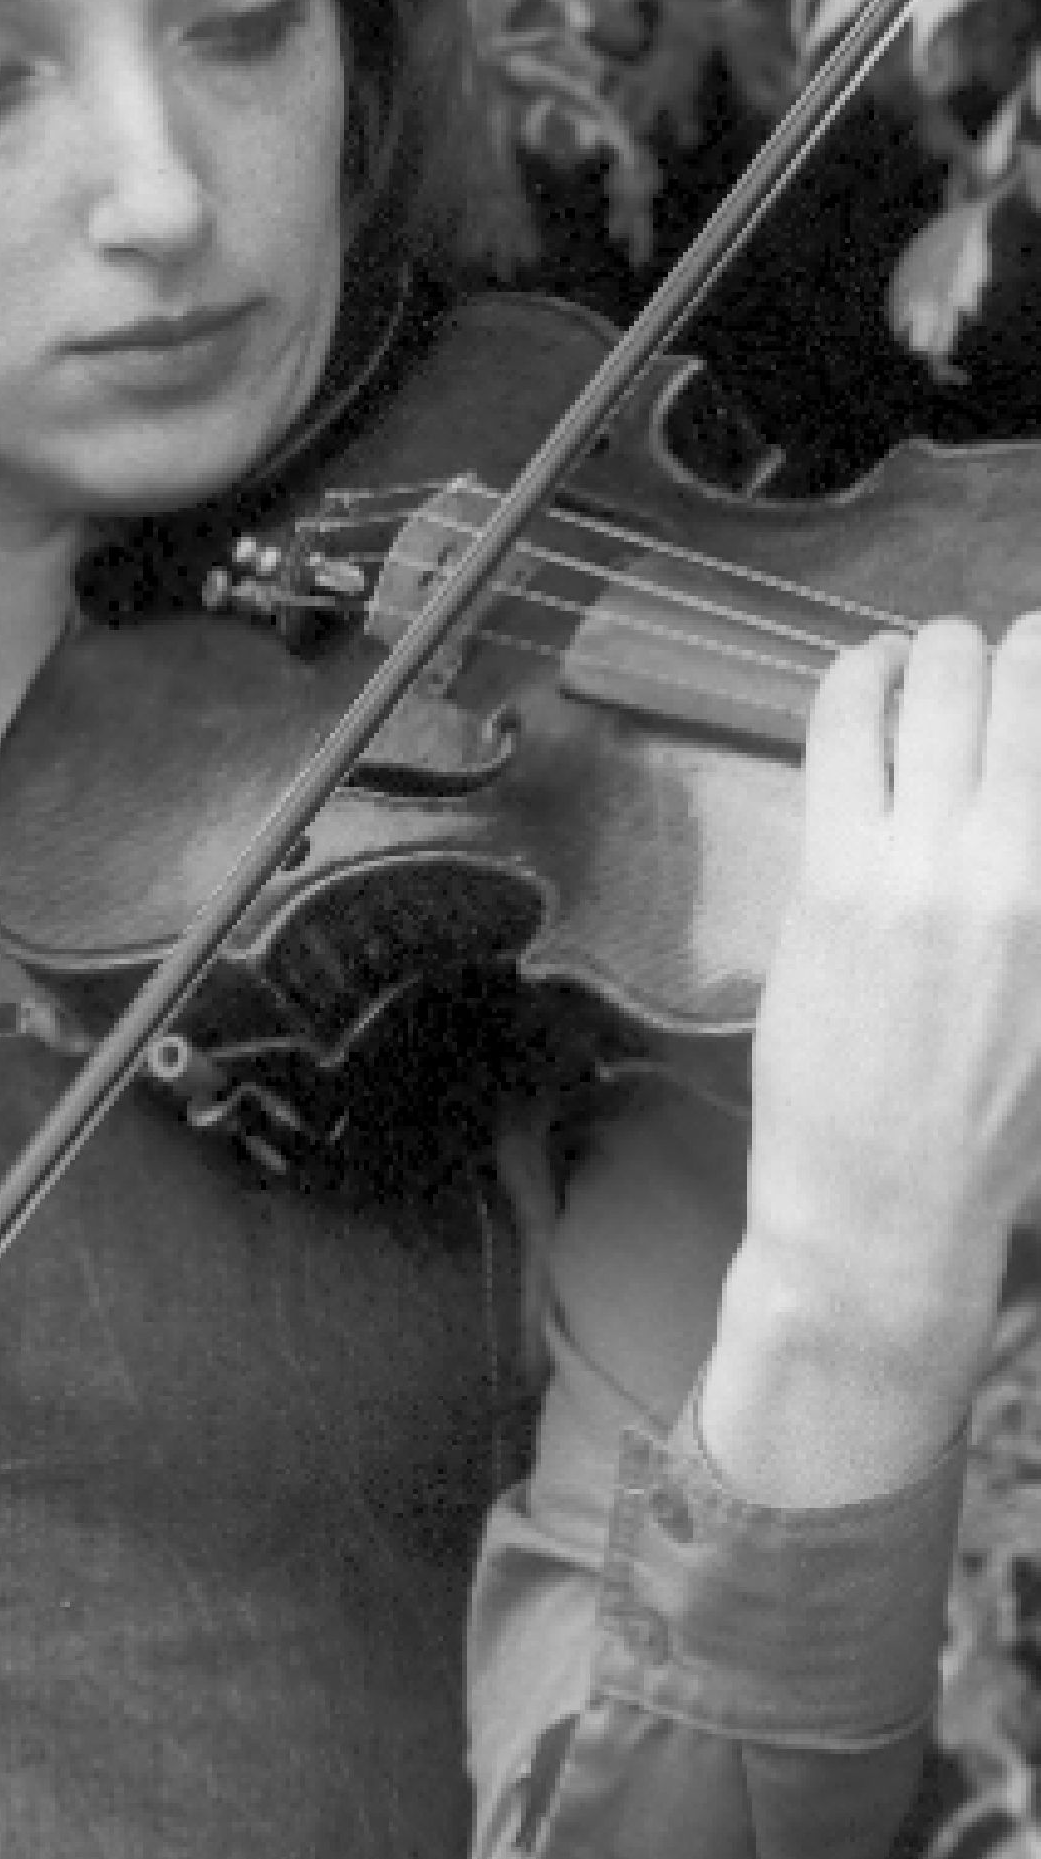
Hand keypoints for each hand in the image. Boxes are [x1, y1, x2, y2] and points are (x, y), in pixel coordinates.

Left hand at [747, 613, 1040, 1368]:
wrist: (893, 1207)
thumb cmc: (998, 1132)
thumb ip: (1035, 901)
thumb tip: (1012, 821)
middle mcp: (1022, 868)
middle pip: (1030, 695)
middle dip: (1019, 654)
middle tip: (1001, 653)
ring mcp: (930, 863)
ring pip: (944, 692)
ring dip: (943, 652)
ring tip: (934, 652)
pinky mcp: (837, 874)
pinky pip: (844, 730)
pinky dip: (860, 676)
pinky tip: (868, 668)